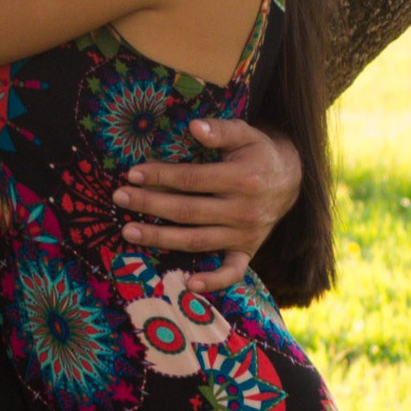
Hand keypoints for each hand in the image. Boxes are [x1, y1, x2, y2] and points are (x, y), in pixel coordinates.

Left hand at [114, 117, 301, 294]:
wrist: (291, 180)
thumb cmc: (258, 153)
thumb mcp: (245, 134)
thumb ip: (221, 130)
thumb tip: (193, 126)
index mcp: (242, 179)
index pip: (192, 180)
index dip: (161, 176)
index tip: (133, 173)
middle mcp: (243, 210)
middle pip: (187, 211)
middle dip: (150, 204)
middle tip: (119, 198)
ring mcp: (245, 234)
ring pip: (197, 240)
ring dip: (161, 238)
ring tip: (128, 231)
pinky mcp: (248, 251)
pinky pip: (232, 272)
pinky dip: (213, 282)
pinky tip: (188, 284)